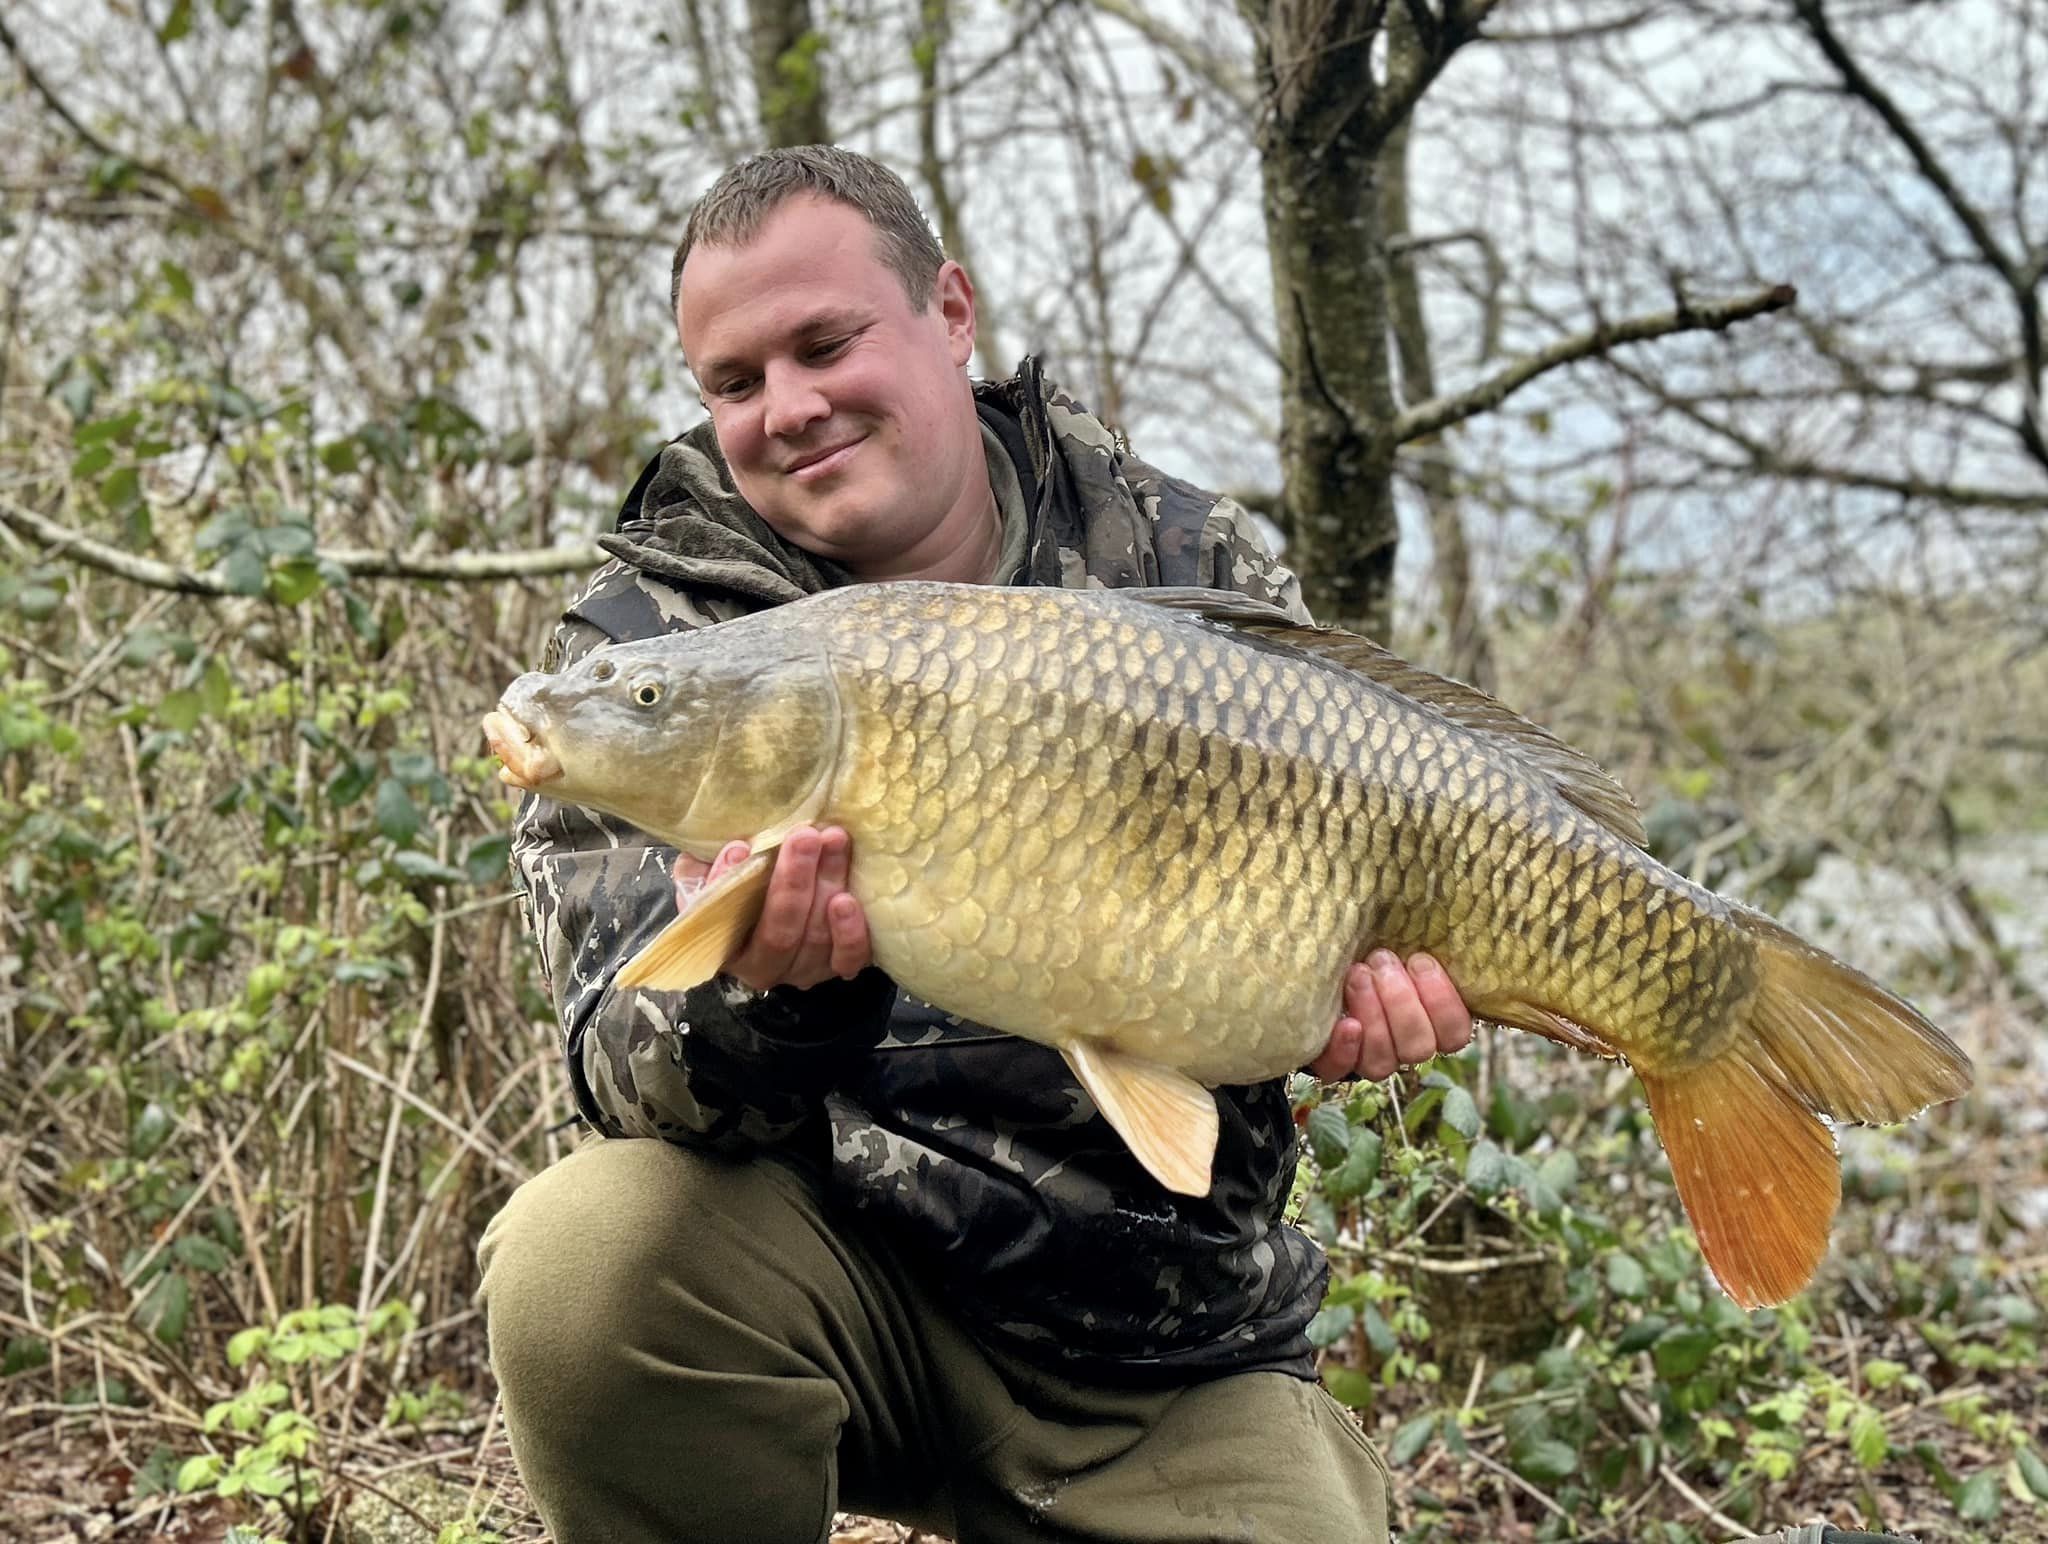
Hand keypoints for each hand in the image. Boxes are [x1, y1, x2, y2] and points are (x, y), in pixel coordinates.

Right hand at [673, 824, 871, 991]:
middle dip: (794, 882)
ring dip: (828, 884)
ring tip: (834, 841)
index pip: (724, 922)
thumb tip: (737, 850)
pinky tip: (850, 900)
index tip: (738, 849)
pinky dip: (851, 932)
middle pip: (780, 933)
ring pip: (816, 936)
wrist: (782, 894)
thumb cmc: (744, 884)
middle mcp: (766, 967)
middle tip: (805, 837)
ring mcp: (805, 968)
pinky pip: (848, 957)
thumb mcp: (717, 874)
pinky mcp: (839, 963)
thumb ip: (717, 868)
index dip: (730, 885)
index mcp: (727, 948)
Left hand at [1308, 950, 1471, 1081]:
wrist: (1313, 961)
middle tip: (1381, 960)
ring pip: (1383, 1062)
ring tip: (1358, 974)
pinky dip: (1345, 1049)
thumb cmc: (1368, 945)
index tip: (1420, 960)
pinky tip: (1345, 1023)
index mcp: (1432, 1021)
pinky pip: (1340, 1071)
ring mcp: (1368, 1059)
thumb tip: (1430, 900)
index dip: (1442, 1001)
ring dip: (1374, 1016)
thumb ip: (1417, 936)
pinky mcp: (1331, 1063)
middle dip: (1401, 1001)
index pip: (1454, 1032)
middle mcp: (1404, 1047)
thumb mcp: (1395, 937)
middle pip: (1419, 1047)